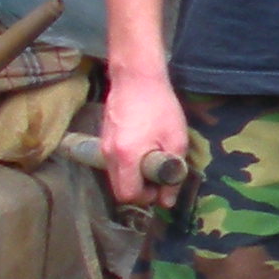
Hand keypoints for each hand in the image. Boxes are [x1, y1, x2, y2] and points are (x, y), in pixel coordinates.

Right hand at [100, 69, 189, 207]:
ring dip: (133, 177)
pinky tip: (143, 150)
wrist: (136, 78)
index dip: (146, 197)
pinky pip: (113, 163)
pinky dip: (127, 165)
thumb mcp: (176, 140)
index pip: (128, 195)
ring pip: (115, 177)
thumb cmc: (160, 107)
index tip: (160, 187)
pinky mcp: (103, 139)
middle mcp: (108, 155)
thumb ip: (173, 172)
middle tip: (158, 177)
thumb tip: (167, 200)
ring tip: (152, 161)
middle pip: (119, 189)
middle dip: (139, 190)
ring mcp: (103, 146)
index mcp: (126, 157)